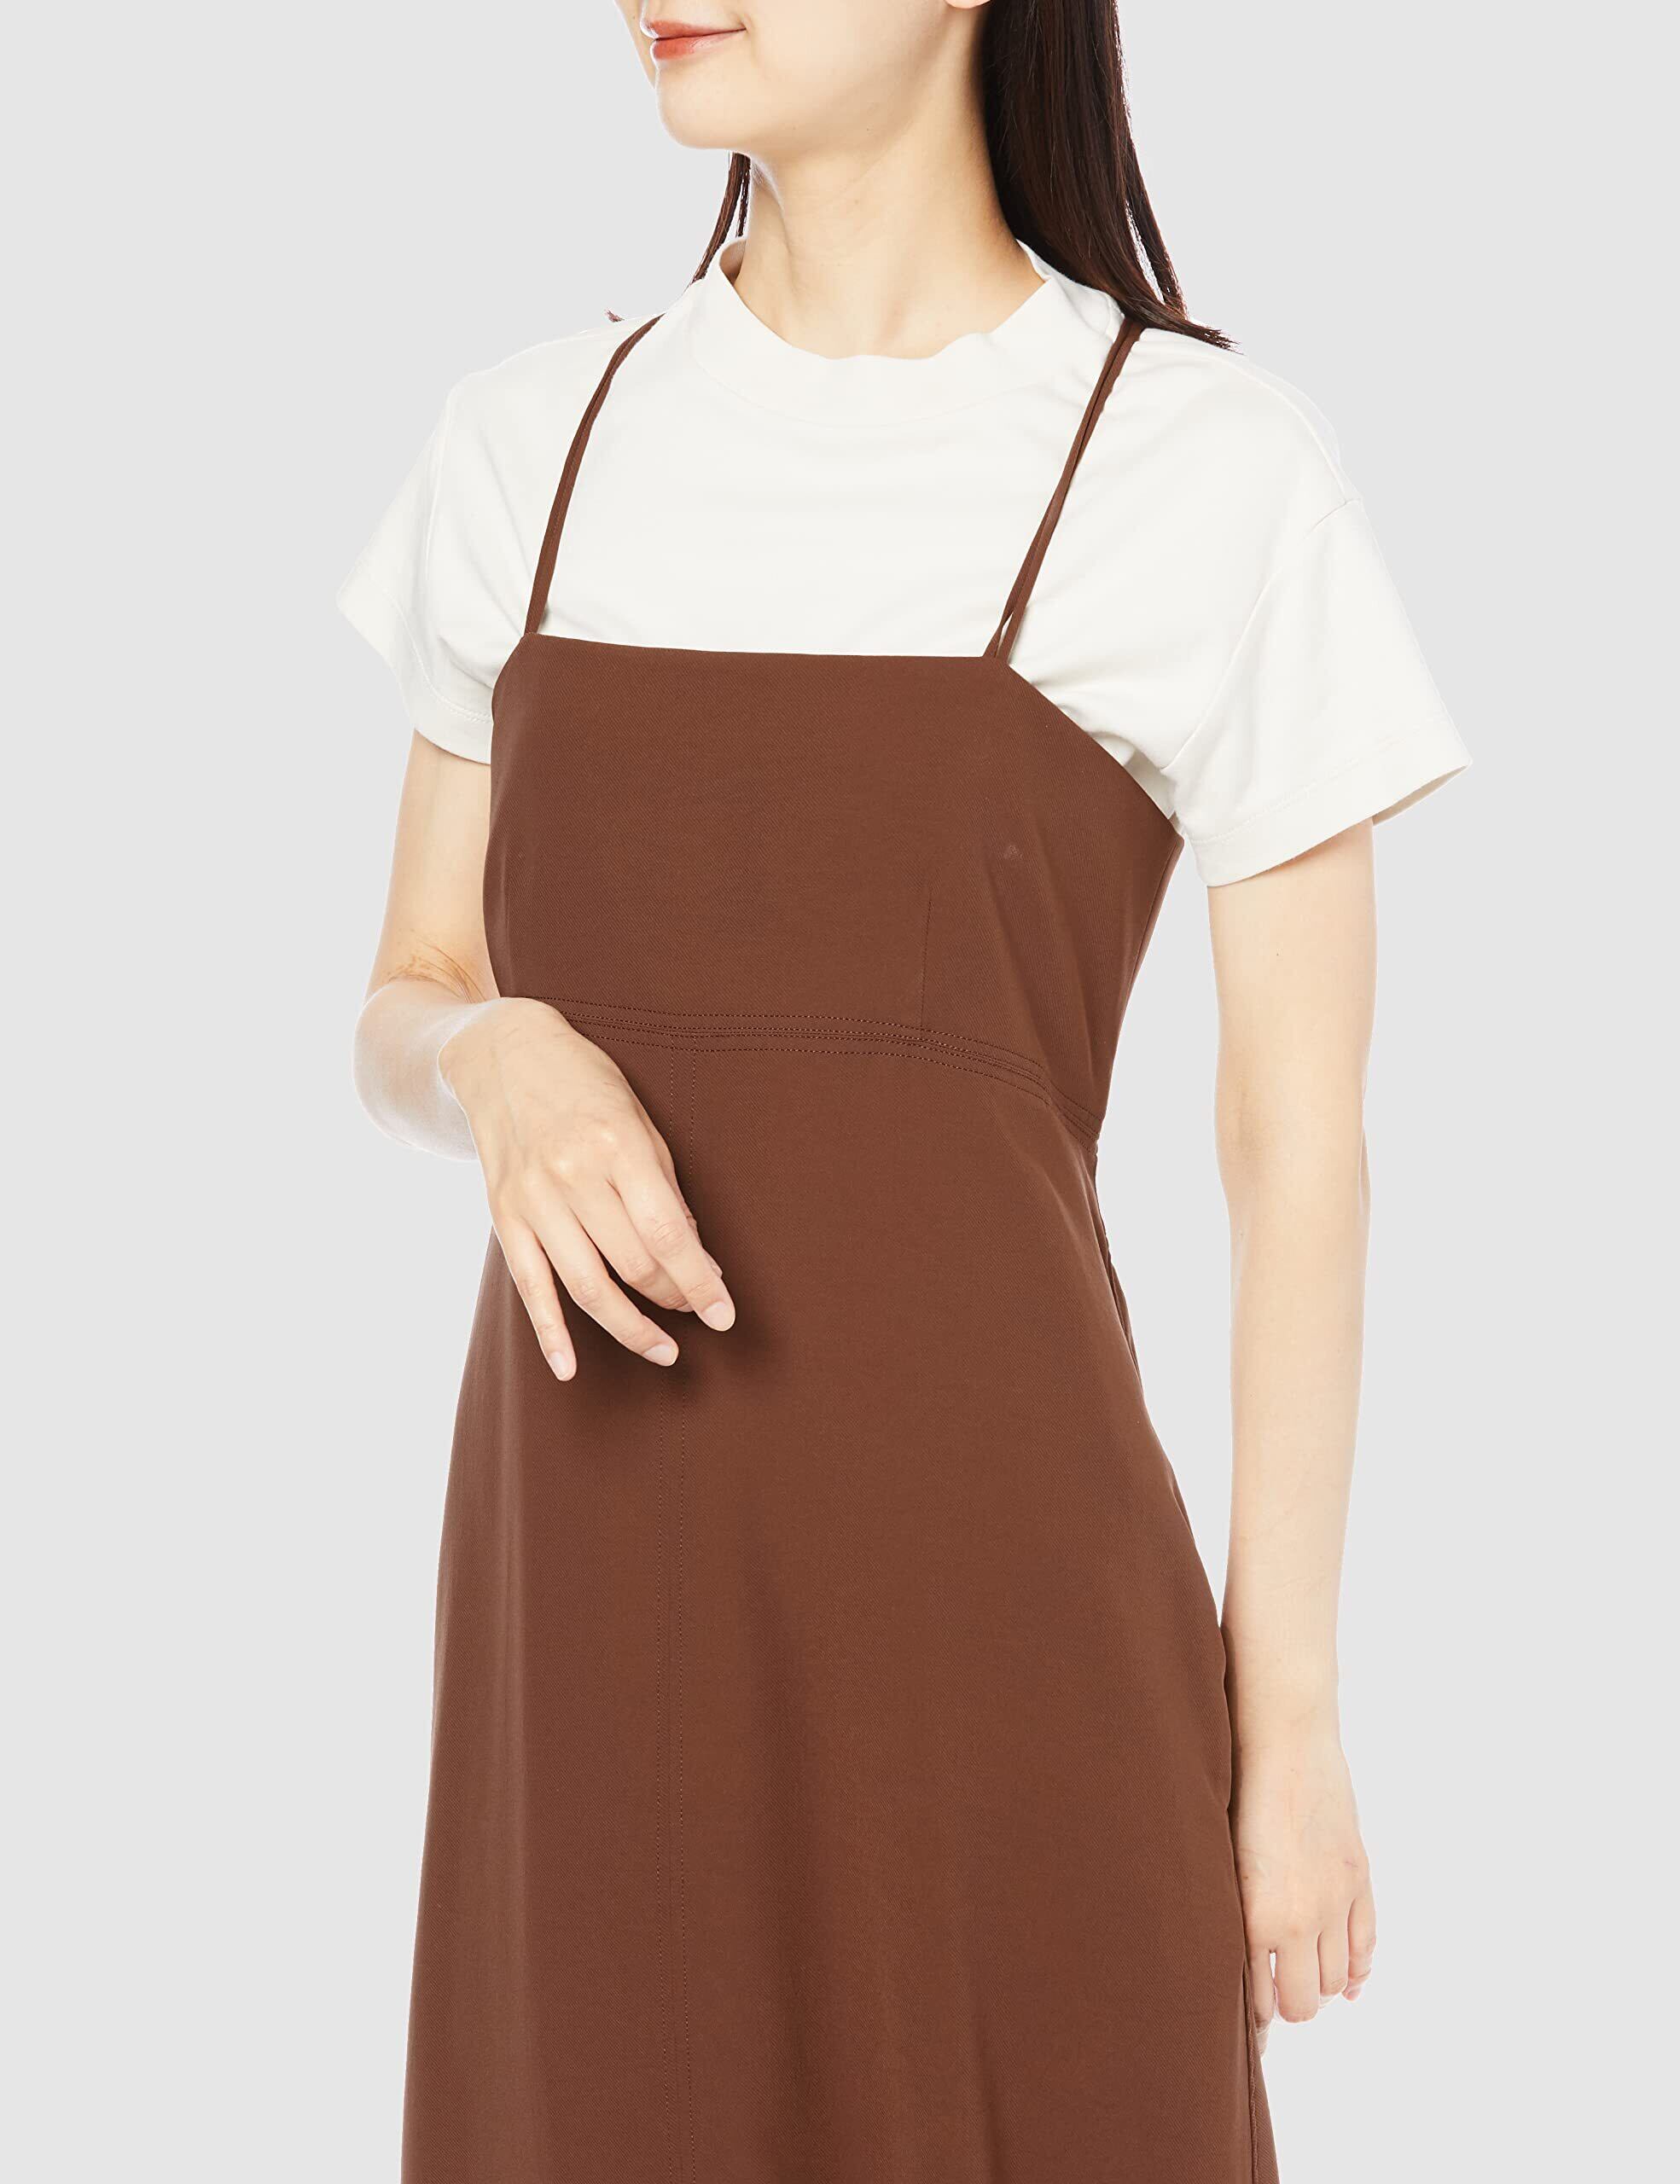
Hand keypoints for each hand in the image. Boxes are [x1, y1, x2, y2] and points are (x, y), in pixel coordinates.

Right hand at [439, 998, 734, 1378]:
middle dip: (673, 1297)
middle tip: (697, 1310)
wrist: (502, 1053)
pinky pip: (529, 1285)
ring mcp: (533, 1199)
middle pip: (632, 1263)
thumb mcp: (639, 1119)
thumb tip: (694, 1256)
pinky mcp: (503, 1215)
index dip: (699, 1281)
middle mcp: (572, 1175)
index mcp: (617, 1144)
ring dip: (629, 1327)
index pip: (667, 1233)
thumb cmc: (586, 1083)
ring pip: (586, 1286)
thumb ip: (664, 1188)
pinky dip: (549, 1332)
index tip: (725, 1313)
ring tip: (662, 1350)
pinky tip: (569, 1368)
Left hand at [1232, 1722, 1375, 2051]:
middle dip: (1288, 2009)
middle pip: (1303, 2003)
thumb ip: (1227, 1908)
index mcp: (1256, 1916)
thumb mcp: (1220, 1855)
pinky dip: (1358, 1970)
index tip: (1246, 2037)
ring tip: (1305, 1985)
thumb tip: (1231, 1954)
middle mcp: (1301, 1918)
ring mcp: (1336, 1900)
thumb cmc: (1234, 1786)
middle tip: (1275, 2003)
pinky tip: (1349, 1982)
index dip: (1254, 2024)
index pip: (1259, 1999)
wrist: (1284, 1737)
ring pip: (1338, 1980)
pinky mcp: (1358, 1879)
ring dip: (1321, 1989)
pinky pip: (1366, 1944)